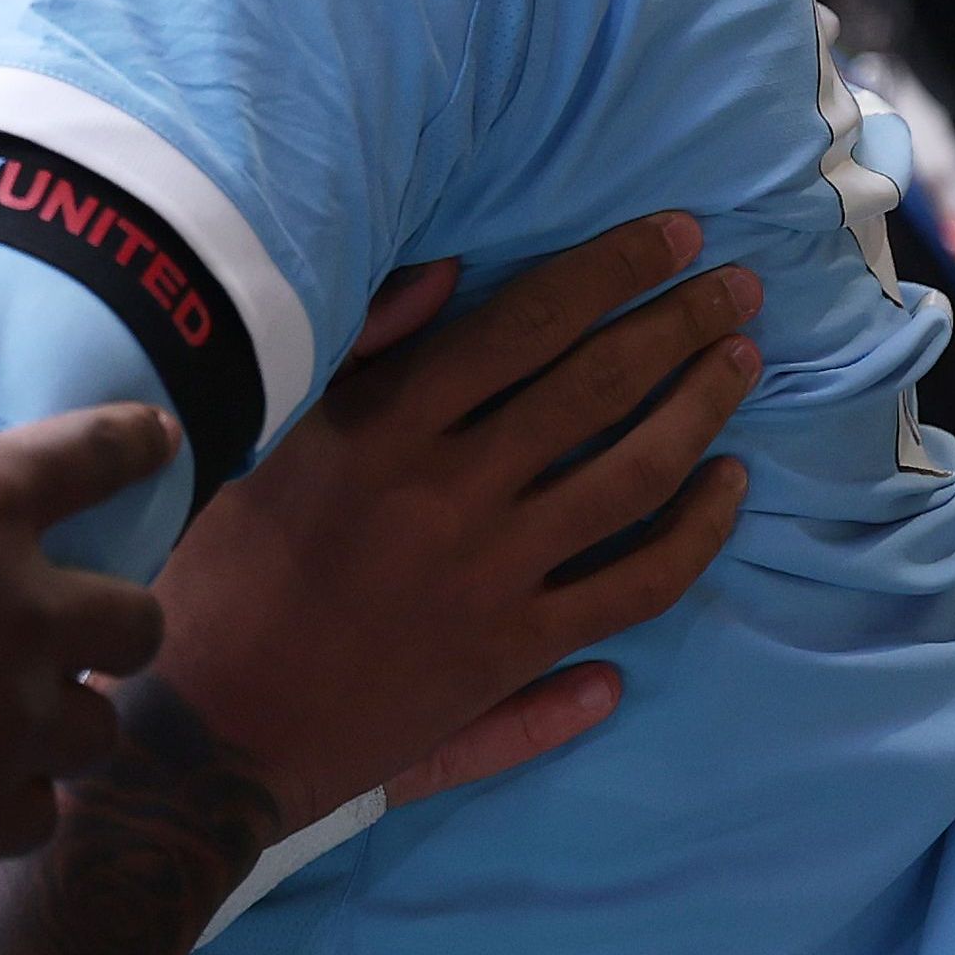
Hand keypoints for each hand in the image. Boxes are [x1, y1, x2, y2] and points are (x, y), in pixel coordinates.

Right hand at [0, 330, 173, 864]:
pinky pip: (36, 816)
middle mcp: (22, 610)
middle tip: (77, 627)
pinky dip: (12, 802)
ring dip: (68, 718)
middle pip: (140, 622)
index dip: (136, 442)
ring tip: (26, 722)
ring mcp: (2, 720)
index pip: (96, 453)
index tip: (165, 441)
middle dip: (119, 620)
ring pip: (99, 730)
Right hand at [156, 215, 751, 813]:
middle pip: (596, 385)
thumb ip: (359, 350)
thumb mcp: (266, 434)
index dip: (612, 268)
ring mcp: (492, 574)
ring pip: (633, 475)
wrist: (215, 722)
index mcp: (380, 427)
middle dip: (679, 322)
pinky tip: (729, 487)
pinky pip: (636, 584)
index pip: (525, 323)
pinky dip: (697, 532)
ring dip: (701, 407)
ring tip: (739, 361)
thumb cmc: (222, 566)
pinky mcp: (515, 648)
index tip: (675, 232)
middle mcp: (448, 491)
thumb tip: (451, 268)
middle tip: (739, 285)